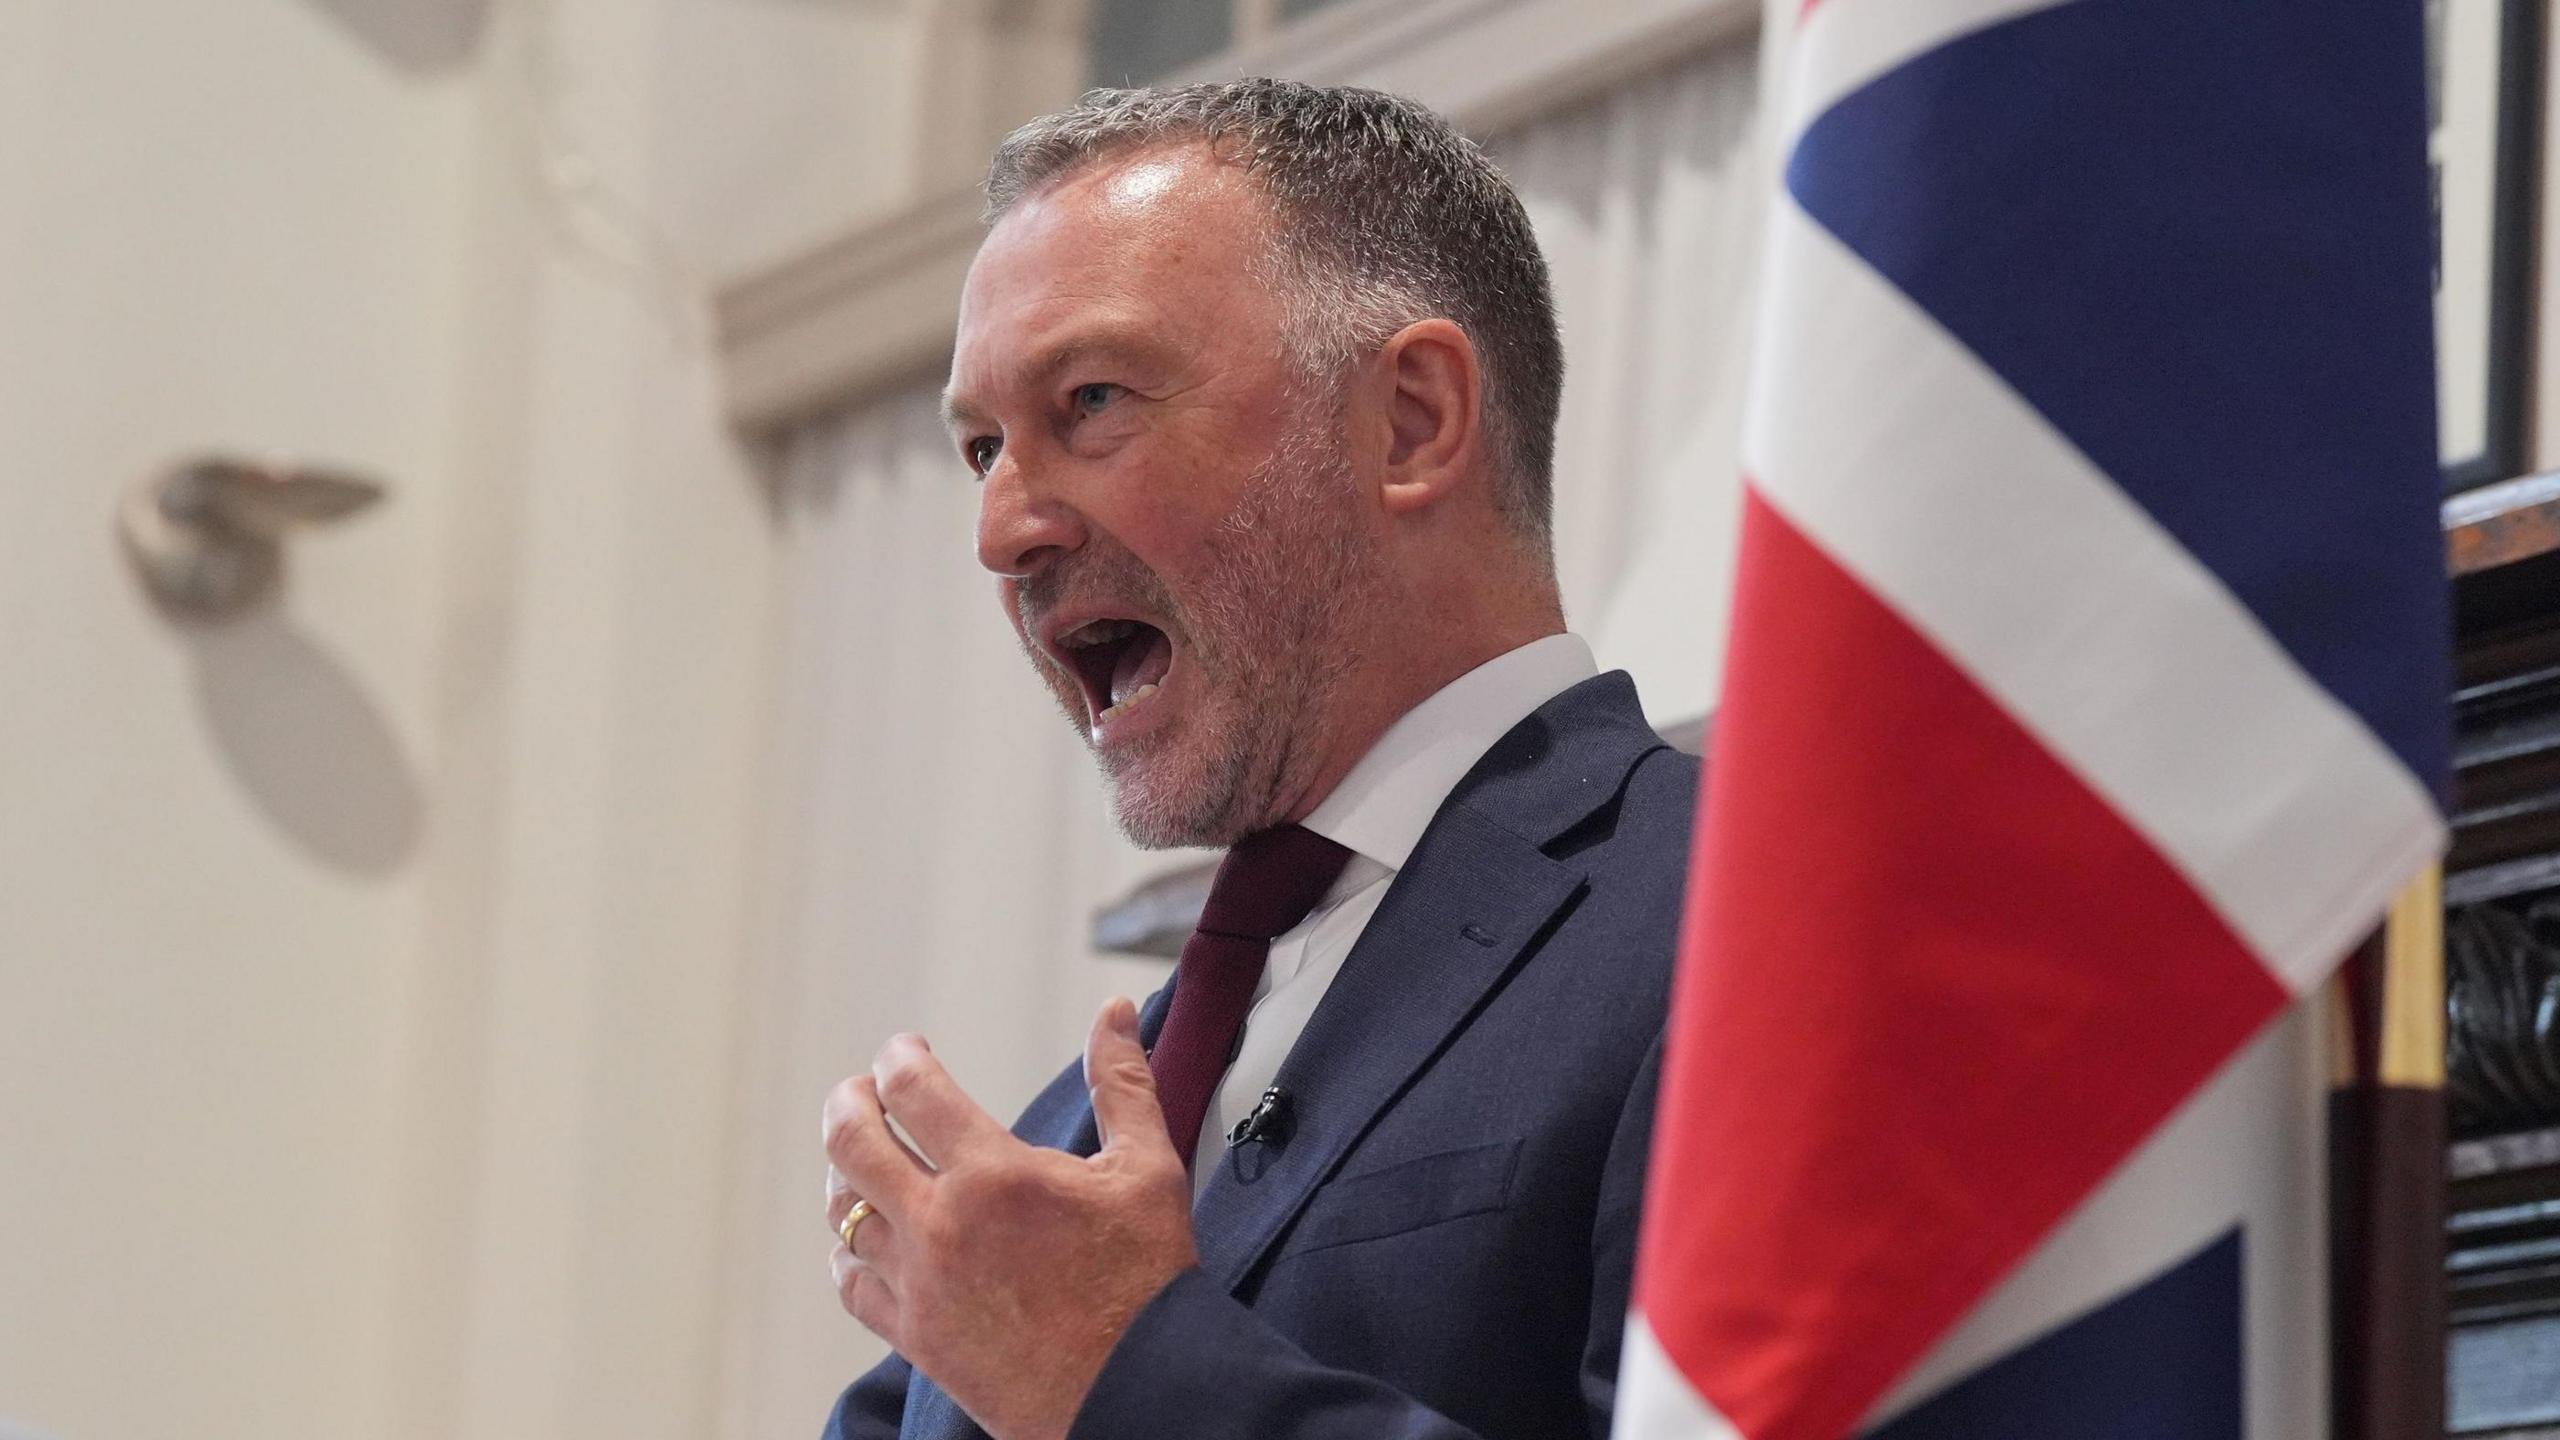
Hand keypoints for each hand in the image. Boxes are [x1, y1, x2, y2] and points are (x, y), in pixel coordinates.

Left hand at [823, 997, 1197, 1439]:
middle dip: (848, 1102)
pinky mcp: (915, 1336)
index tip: (906, 1050)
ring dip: (846, 1172)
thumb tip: (1113, 1012)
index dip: (900, 1056)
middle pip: (852, 1143)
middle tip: (861, 1090)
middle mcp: (942, 1225)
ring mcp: (920, 1285)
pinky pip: (850, 1283)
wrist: (1136, 1389)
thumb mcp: (1148, 1167)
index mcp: (996, 1175)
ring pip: (843, 1212)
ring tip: (862, 1155)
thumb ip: (1123, 1081)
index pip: (914, 1089)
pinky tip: (861, 1237)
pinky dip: (846, 1250)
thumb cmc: (1147, 1282)